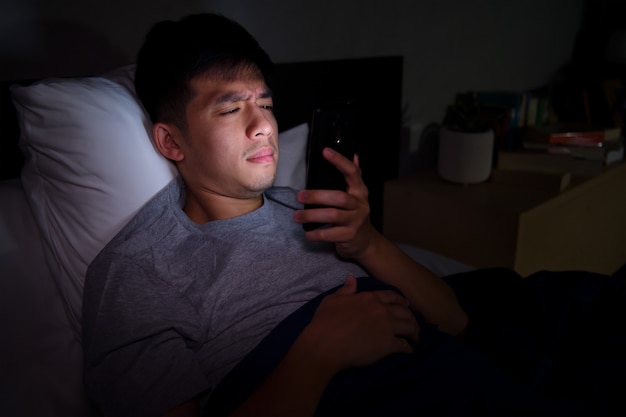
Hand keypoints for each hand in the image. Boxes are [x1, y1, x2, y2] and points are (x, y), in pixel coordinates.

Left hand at [295, 147, 375, 258]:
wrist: (366, 242)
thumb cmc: (354, 215)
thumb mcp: (357, 196)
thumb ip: (354, 177)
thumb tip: (355, 155)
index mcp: (360, 191)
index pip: (352, 173)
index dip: (339, 161)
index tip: (325, 151)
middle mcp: (360, 204)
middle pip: (339, 197)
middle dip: (317, 196)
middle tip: (299, 196)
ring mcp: (356, 221)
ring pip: (333, 215)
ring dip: (312, 215)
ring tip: (297, 216)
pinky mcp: (349, 236)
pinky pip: (330, 234)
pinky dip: (316, 234)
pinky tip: (307, 233)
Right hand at [297, 276, 419, 374]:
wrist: (324, 345)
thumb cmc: (325, 322)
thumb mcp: (333, 300)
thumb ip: (346, 290)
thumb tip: (351, 278)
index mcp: (369, 298)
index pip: (392, 296)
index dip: (401, 301)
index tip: (406, 306)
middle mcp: (382, 310)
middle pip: (404, 311)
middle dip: (411, 317)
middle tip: (413, 324)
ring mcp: (387, 327)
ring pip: (409, 326)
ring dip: (414, 332)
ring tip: (415, 338)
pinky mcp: (388, 344)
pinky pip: (404, 344)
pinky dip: (408, 347)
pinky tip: (409, 350)